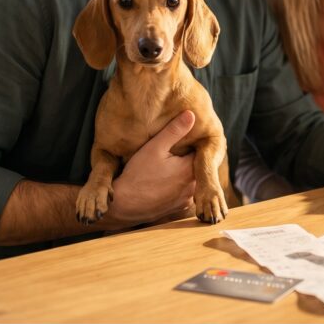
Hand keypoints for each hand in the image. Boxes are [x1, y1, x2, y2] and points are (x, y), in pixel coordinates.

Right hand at [107, 111, 196, 226]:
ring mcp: (186, 200)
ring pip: (191, 181)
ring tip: (171, 166)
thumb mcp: (154, 147)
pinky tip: (166, 182)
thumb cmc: (137, 175)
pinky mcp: (177, 208)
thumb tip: (191, 114)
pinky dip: (178, 187)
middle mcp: (192, 187)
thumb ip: (174, 130)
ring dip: (184, 174)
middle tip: (176, 151)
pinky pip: (184, 193)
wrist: (123, 205)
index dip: (193, 144)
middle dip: (189, 158)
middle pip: (197, 167)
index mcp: (190, 170)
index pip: (201, 151)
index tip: (185, 139)